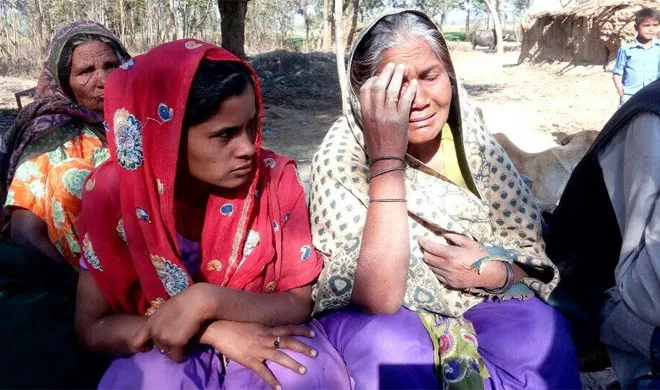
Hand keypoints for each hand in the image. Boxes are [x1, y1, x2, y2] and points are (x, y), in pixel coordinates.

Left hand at [131, 283, 210, 361]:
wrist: (198, 300)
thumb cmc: (187, 301)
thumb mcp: (167, 309)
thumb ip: (161, 321)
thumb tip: (165, 328)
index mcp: (150, 322)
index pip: (136, 342)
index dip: (143, 347)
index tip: (151, 347)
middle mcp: (154, 331)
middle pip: (158, 348)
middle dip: (167, 346)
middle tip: (178, 340)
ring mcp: (163, 338)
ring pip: (168, 353)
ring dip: (176, 350)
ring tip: (186, 341)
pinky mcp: (175, 343)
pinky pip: (178, 357)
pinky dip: (183, 356)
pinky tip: (190, 349)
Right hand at [199, 321, 316, 389]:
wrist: (217, 328)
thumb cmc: (233, 324)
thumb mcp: (252, 323)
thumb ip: (263, 328)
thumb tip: (271, 331)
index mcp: (266, 328)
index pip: (288, 328)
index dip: (301, 330)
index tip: (313, 333)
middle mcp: (265, 337)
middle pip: (288, 342)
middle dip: (303, 347)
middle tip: (315, 353)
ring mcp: (258, 349)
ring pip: (279, 357)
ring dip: (293, 364)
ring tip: (304, 371)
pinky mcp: (249, 360)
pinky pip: (263, 372)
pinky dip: (272, 381)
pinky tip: (280, 389)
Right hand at [359, 63, 417, 157]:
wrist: (385, 159)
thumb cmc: (376, 144)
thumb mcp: (367, 126)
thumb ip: (369, 111)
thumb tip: (372, 98)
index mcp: (365, 113)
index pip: (366, 89)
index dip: (372, 80)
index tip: (379, 77)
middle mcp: (375, 112)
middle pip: (379, 85)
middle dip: (386, 73)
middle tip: (393, 65)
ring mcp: (387, 115)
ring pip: (392, 90)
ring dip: (398, 76)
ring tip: (403, 68)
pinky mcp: (400, 119)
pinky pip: (405, 100)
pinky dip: (410, 89)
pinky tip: (414, 83)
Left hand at [419, 233, 505, 289]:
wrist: (491, 274)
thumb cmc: (481, 256)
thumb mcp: (469, 242)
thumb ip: (454, 237)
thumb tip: (443, 234)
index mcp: (451, 255)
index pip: (430, 247)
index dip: (423, 242)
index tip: (420, 238)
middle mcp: (447, 266)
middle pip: (428, 258)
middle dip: (426, 251)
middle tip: (427, 246)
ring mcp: (448, 276)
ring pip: (431, 267)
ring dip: (431, 260)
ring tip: (434, 255)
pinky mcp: (451, 283)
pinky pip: (437, 275)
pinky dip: (436, 269)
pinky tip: (441, 265)